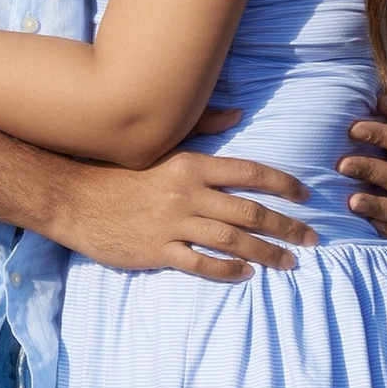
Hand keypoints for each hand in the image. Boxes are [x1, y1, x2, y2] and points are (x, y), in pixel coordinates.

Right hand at [52, 148, 314, 281]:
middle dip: (286, 227)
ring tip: (289, 263)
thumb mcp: (162, 146)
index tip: (306, 197)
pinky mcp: (156, 250)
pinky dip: (226, 270)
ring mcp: (172, 224)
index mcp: (191, 165)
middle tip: (312, 240)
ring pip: (232, 240)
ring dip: (266, 253)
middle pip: (250, 211)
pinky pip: (200, 263)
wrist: (73, 199)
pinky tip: (245, 274)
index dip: (283, 184)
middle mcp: (187, 194)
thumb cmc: (120, 173)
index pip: (249, 172)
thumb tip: (238, 113)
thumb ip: (203, 128)